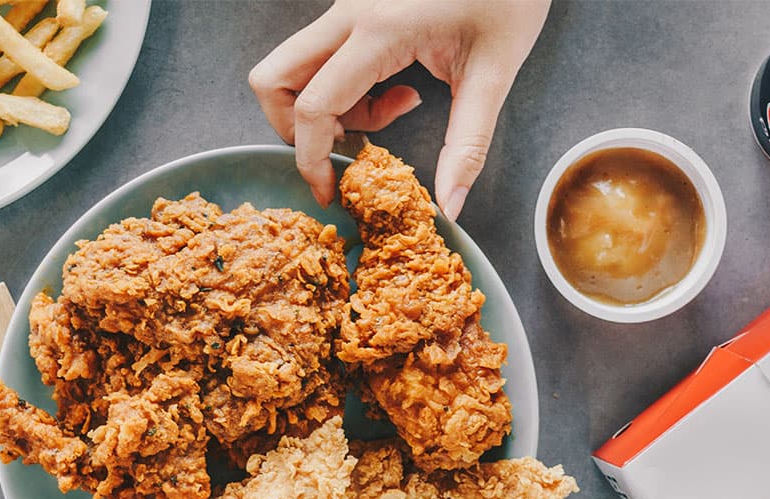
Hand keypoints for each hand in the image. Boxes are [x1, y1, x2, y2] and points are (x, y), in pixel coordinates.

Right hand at [249, 0, 550, 218]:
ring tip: (381, 114)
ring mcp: (346, 7)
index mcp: (378, 31)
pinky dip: (340, 88)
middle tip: (345, 147)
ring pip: (291, 68)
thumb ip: (468, 145)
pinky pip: (321, 57)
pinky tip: (392, 90)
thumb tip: (450, 207)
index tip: (329, 191)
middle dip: (294, 128)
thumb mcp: (496, 73)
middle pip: (273, 79)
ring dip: (321, 107)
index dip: (310, 160)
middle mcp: (348, 14)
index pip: (313, 106)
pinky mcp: (355, 8)